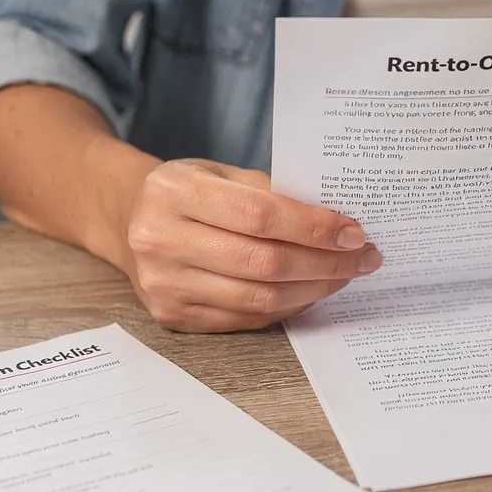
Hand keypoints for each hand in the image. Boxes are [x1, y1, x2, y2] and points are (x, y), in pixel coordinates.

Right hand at [121, 159, 380, 332]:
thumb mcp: (219, 172)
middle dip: (324, 263)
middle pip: (263, 263)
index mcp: (173, 193)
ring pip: (257, 298)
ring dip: (312, 289)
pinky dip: (286, 307)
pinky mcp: (171, 316)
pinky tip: (310, 291)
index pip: (259, 215)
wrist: (128, 218)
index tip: (354, 233)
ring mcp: (163, 285)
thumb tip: (337, 223)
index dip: (314, 227)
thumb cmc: (186, 190)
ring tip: (343, 275)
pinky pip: (244, 319)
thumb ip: (271, 192)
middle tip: (364, 258)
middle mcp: (160, 240)